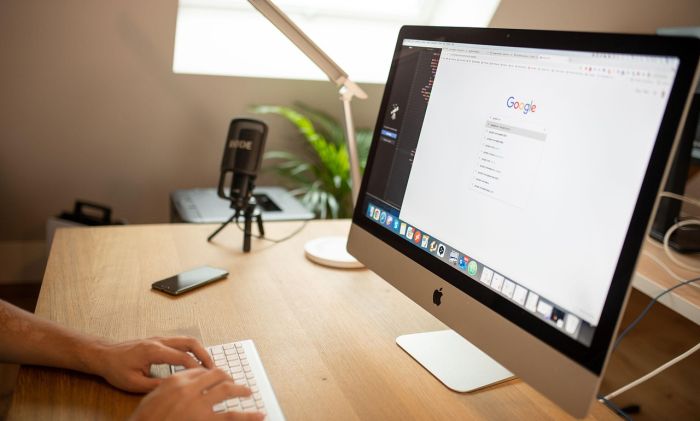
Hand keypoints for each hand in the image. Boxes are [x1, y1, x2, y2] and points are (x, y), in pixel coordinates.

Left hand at [89, 336, 213, 392]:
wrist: (104, 354)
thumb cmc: (116, 368)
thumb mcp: (134, 383)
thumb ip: (156, 385)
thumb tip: (175, 388)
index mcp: (154, 350)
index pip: (183, 358)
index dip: (197, 368)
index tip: (207, 377)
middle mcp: (159, 341)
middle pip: (190, 342)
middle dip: (205, 354)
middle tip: (214, 368)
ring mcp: (160, 339)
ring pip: (187, 340)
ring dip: (200, 351)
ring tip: (207, 365)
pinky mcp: (159, 341)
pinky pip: (181, 342)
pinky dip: (191, 350)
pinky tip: (194, 361)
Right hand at [130, 368, 263, 420]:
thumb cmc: (143, 420)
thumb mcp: (152, 398)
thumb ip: (169, 388)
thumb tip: (183, 386)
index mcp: (175, 382)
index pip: (199, 371)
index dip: (210, 374)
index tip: (216, 377)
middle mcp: (190, 390)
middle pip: (216, 376)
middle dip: (227, 378)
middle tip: (234, 383)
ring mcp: (199, 406)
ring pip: (227, 391)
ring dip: (241, 390)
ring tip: (248, 392)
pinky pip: (232, 417)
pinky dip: (248, 416)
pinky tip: (259, 415)